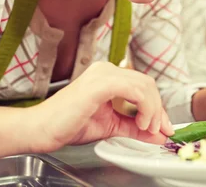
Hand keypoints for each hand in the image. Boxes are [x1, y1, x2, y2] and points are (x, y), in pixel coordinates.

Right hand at [26, 62, 173, 152]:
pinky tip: (140, 122)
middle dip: (159, 109)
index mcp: (108, 76)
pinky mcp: (100, 84)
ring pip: (144, 86)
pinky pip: (134, 90)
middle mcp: (107, 70)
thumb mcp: (110, 126)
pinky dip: (144, 107)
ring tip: (148, 128)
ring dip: (153, 110)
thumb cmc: (68, 125)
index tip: (164, 127)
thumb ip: (134, 128)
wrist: (41, 129)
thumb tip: (157, 135)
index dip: (158, 106)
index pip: (143, 85)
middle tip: (160, 130)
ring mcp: (103, 74)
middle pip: (148, 83)